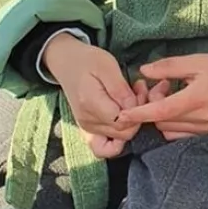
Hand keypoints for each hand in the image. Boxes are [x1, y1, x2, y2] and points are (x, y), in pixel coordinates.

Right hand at [43, 33, 138, 158]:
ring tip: (132, 100)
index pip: (123, 121)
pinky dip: (119, 138)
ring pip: (120, 138)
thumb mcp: (107, 66)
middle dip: (138, 114)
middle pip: (124, 132)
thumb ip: (120, 90)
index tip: (140, 89)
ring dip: (132, 121)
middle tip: (139, 91)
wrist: (66, 63)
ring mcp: (87, 128)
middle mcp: (88, 121)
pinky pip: (106, 147)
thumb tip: (134, 109)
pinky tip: (124, 119)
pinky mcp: (88, 131)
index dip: (138, 108)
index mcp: (90, 104)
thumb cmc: (88, 61)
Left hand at [118, 54, 207, 139]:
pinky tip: (177, 107)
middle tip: (162, 86)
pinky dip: (170, 123)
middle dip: (153, 106)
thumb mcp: (196, 61)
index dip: (140, 114)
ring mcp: (205, 129)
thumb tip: (144, 71)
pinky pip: (177, 134)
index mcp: (198, 99)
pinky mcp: (206, 133)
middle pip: (162, 121)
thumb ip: (168, 67)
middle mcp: (202, 119)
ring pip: (167, 130)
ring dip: (161, 116)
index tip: (122, 115)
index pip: (162, 111)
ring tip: (171, 94)